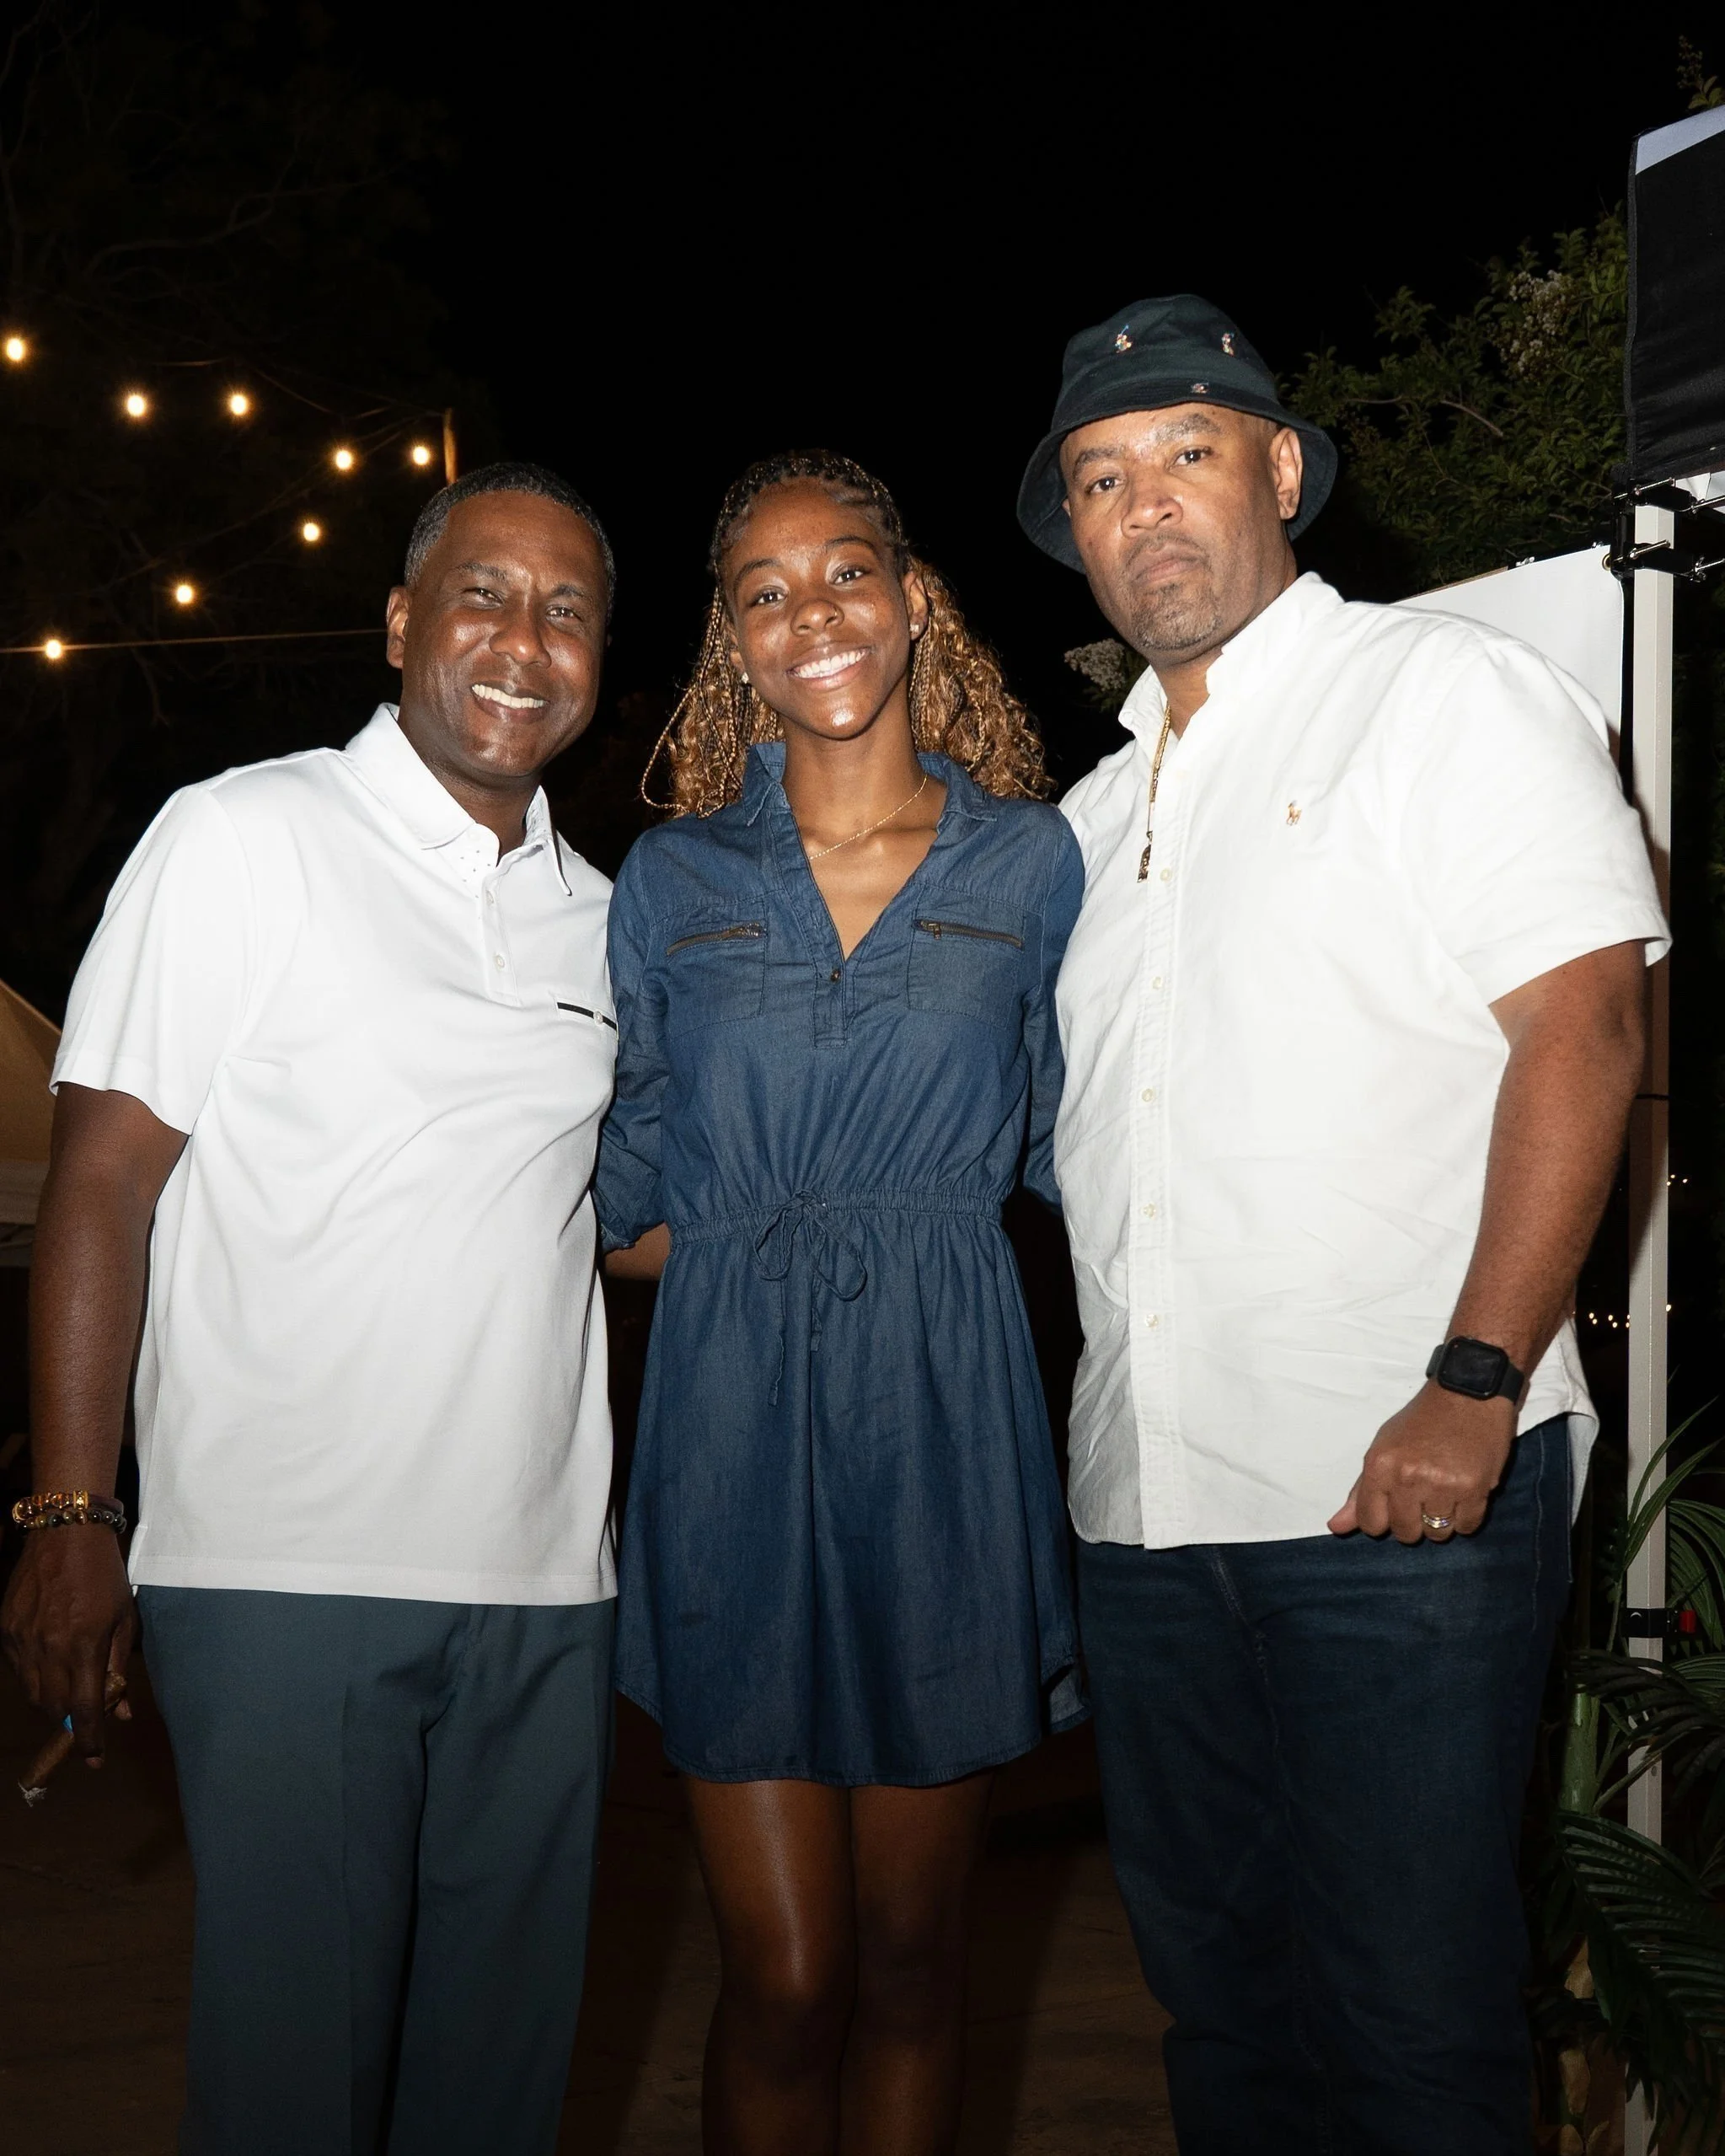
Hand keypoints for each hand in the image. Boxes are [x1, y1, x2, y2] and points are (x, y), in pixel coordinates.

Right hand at [1, 1528, 135, 1762]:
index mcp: (83, 1647)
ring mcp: (22, 1641)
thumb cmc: (104, 1575)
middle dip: (72, 1723)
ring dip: (53, 1704)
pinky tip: (51, 1668)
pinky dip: (35, 1679)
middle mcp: (48, 1649)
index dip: (90, 1740)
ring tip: (70, 1695)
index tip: (96, 1758)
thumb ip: (119, 1666)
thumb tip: (121, 1710)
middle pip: (55, 1709)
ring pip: (34, 1694)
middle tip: (87, 1722)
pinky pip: (19, 1670)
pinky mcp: (6, 1631)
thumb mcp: (125, 1618)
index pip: (84, 1710)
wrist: (65, 1535)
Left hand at [1328, 1382, 1514, 1543]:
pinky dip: (1466, 1517)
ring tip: (1445, 1493)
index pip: (1370, 1523)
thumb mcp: (1382, 1447)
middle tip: (1423, 1497)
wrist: (1467, 1393)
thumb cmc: (1422, 1420)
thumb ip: (1361, 1491)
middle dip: (1413, 1522)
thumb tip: (1336, 1526)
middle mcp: (1408, 1478)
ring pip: (1437, 1534)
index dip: (1382, 1521)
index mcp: (1380, 1466)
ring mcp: (1442, 1485)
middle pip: (1405, 1533)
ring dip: (1442, 1521)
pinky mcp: (1475, 1488)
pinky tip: (1464, 1493)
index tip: (1393, 1508)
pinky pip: (1467, 1527)